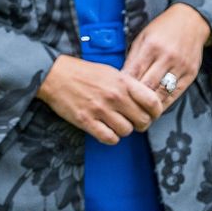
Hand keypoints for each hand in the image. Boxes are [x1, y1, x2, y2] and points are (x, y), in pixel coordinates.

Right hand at [36, 54, 164, 144]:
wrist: (55, 74)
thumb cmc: (83, 72)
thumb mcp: (110, 71)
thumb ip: (128, 85)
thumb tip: (144, 100)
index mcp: (122, 82)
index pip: (152, 102)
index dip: (156, 112)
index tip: (152, 114)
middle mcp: (114, 96)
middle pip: (142, 120)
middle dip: (141, 124)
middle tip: (134, 122)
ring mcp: (100, 110)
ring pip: (126, 131)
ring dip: (123, 130)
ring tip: (116, 123)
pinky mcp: (86, 121)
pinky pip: (109, 138)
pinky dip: (111, 137)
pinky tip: (106, 130)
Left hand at [121, 3, 210, 110]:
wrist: (191, 20)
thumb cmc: (163, 28)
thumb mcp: (143, 37)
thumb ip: (133, 58)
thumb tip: (122, 80)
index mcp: (151, 45)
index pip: (134, 73)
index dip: (124, 88)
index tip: (117, 97)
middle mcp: (167, 56)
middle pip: (147, 86)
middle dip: (135, 100)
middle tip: (125, 111)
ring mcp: (180, 66)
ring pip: (162, 93)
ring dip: (149, 106)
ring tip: (138, 114)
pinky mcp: (190, 73)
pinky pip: (175, 94)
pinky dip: (164, 103)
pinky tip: (154, 108)